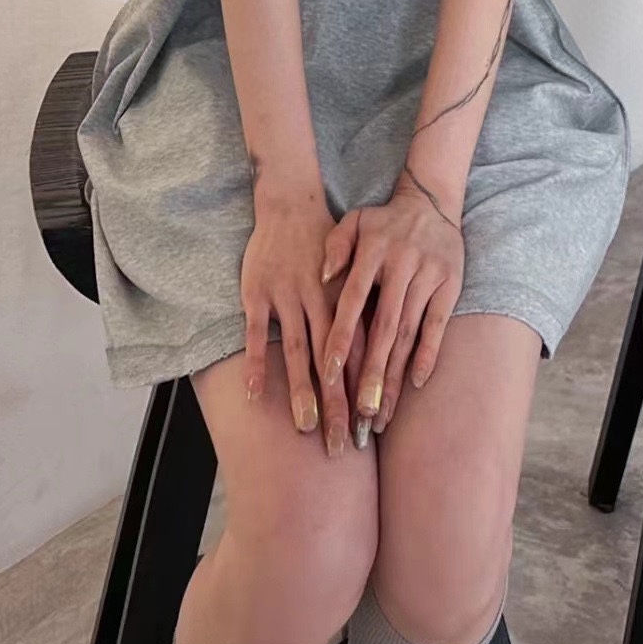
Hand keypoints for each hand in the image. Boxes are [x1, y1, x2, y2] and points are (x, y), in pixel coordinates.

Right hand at [240, 187, 366, 443]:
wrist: (292, 198)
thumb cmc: (327, 239)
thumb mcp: (358, 265)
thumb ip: (367, 304)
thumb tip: (385, 349)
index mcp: (347, 297)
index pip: (361, 352)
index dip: (364, 390)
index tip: (370, 426)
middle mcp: (320, 300)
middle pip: (333, 362)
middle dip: (338, 404)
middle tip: (342, 445)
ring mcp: (288, 297)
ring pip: (298, 352)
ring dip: (303, 391)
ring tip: (306, 428)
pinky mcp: (259, 293)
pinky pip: (257, 334)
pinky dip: (258, 363)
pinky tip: (256, 395)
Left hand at [318, 170, 464, 441]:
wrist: (431, 201)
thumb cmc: (383, 221)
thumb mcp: (354, 221)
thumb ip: (335, 245)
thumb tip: (322, 277)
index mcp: (373, 250)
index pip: (352, 300)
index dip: (341, 338)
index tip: (328, 375)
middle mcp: (401, 263)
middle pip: (384, 326)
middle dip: (371, 373)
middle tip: (359, 413)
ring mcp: (429, 274)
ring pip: (409, 332)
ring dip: (395, 374)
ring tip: (381, 412)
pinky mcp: (450, 283)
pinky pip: (438, 324)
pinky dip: (428, 353)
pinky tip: (415, 383)